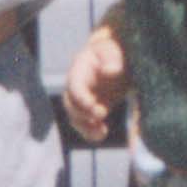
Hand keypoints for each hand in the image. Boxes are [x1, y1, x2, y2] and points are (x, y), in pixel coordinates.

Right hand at [59, 20, 128, 142]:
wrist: (116, 59)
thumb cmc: (112, 52)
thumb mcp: (113, 51)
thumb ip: (112, 60)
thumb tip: (110, 71)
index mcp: (79, 71)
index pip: (75, 86)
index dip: (81, 97)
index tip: (93, 104)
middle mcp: (77, 88)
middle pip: (71, 105)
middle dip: (83, 113)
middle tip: (101, 115)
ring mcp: (83, 101)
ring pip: (76, 119)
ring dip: (86, 128)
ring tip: (101, 132)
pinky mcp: (93, 111)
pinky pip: (87, 125)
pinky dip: (91, 133)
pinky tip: (101, 134)